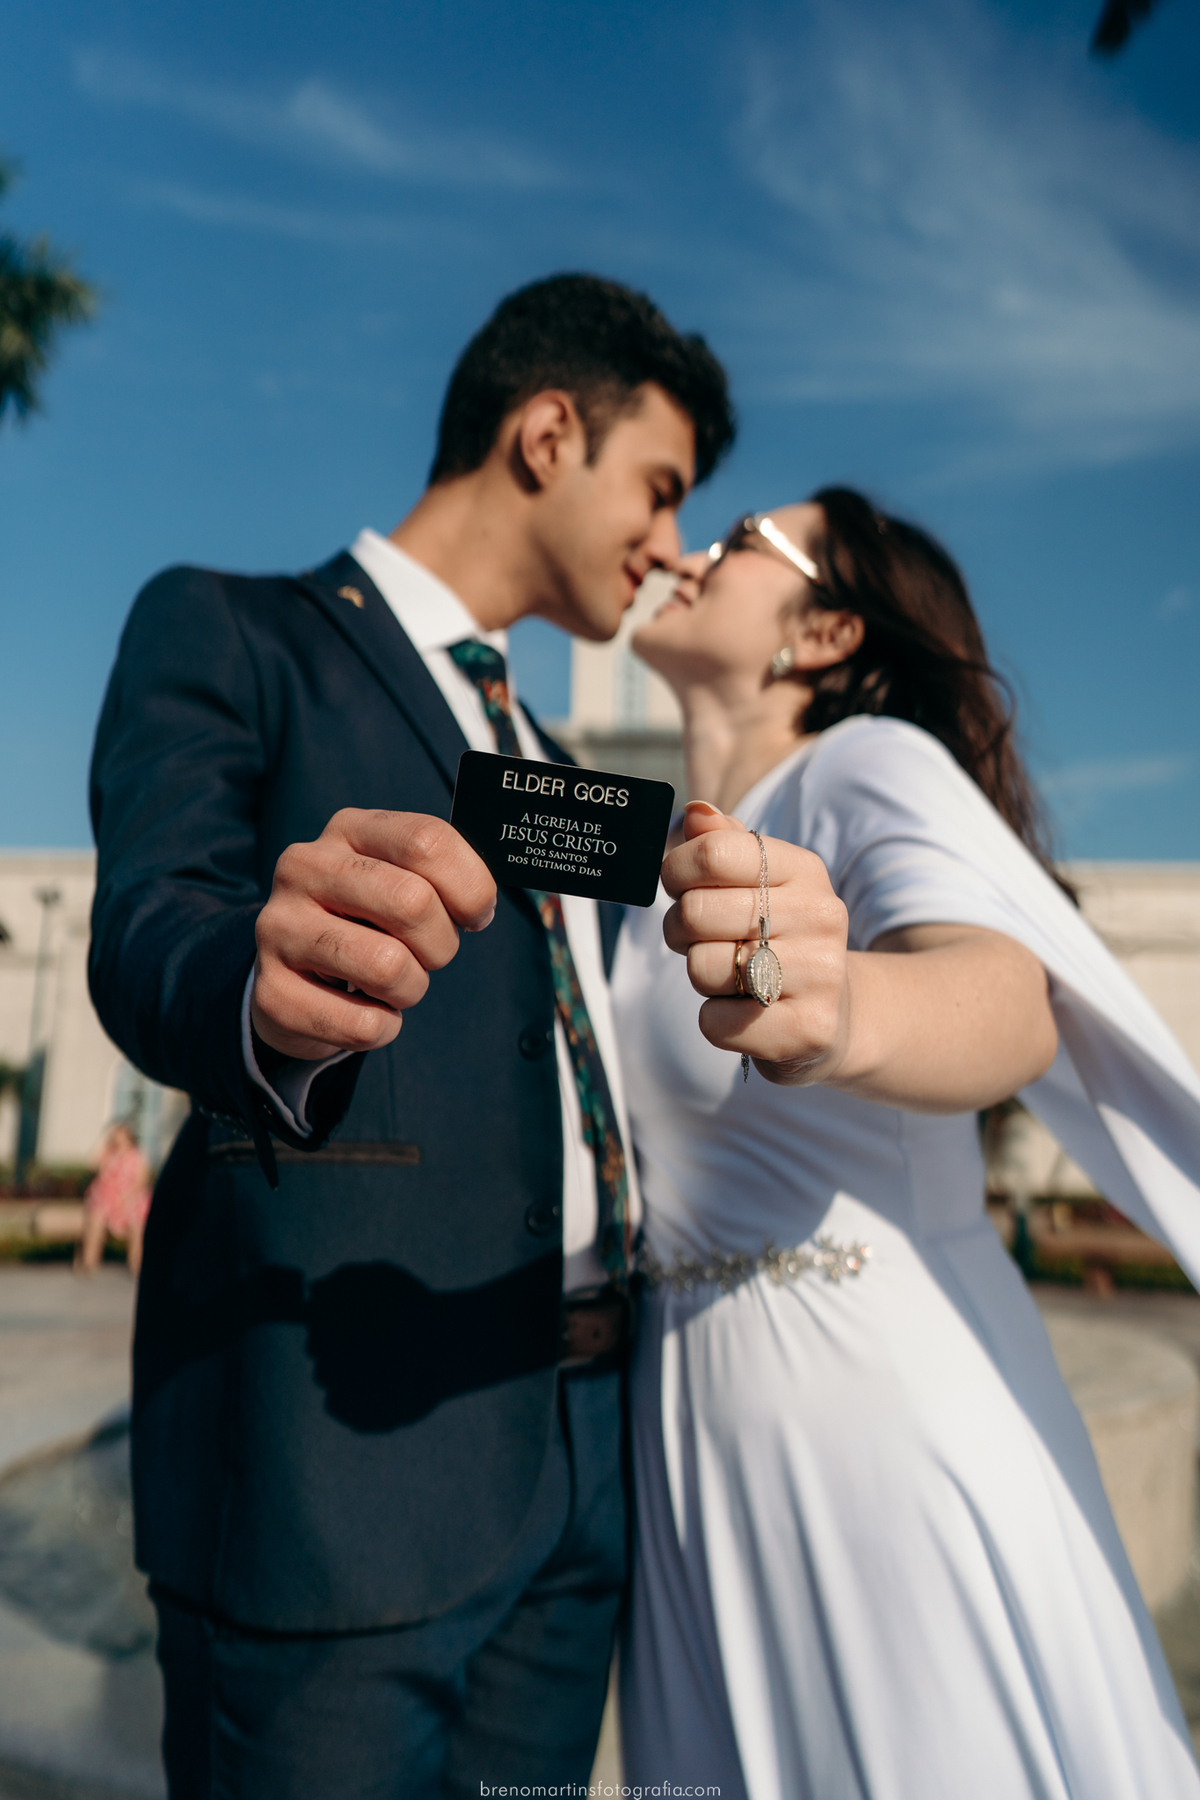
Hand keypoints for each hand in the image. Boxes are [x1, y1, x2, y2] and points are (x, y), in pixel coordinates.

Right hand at [251, 810, 496, 1060]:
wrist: (293, 975)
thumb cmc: (368, 922)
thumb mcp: (400, 879)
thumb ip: (443, 875)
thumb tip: (482, 903)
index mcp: (347, 829)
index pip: (427, 842)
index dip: (471, 887)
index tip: (475, 915)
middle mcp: (304, 867)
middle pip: (412, 902)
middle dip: (441, 945)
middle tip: (428, 955)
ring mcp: (278, 927)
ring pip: (388, 966)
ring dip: (410, 989)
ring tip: (391, 984)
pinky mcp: (271, 991)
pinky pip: (361, 1024)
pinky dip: (381, 1028)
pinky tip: (364, 1012)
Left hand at [660, 802, 850, 1085]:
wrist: (837, 1013)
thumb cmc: (779, 938)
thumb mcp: (761, 883)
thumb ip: (723, 843)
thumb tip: (694, 813)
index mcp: (804, 870)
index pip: (714, 852)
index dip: (676, 870)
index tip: (680, 886)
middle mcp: (820, 916)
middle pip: (696, 912)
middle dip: (680, 930)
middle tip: (703, 940)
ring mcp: (820, 975)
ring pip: (702, 968)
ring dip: (702, 978)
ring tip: (733, 977)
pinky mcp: (808, 1029)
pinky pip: (717, 1022)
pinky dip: (717, 1021)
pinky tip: (744, 1012)